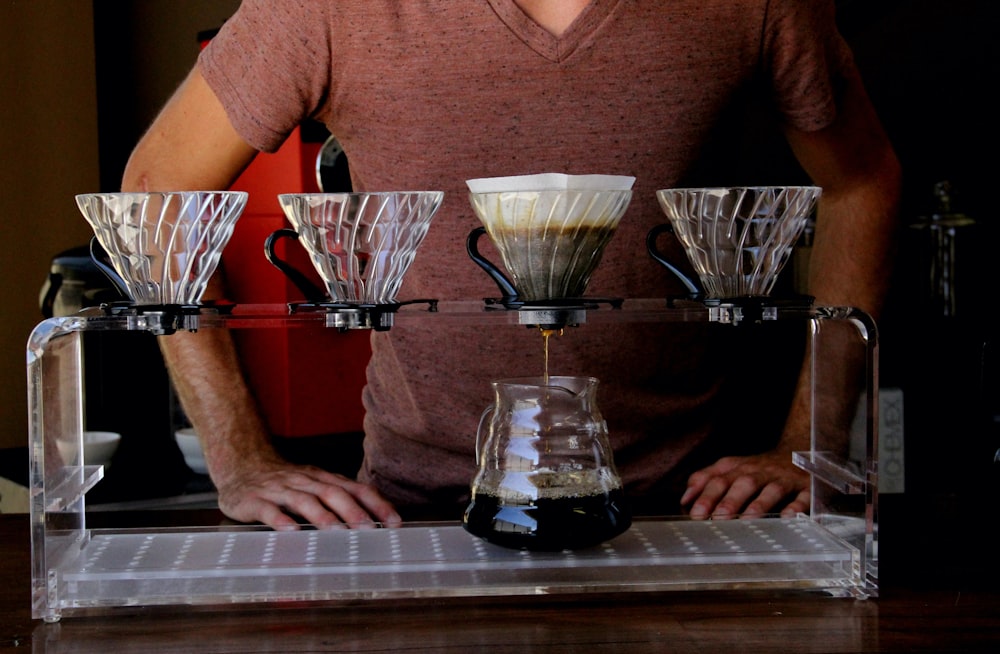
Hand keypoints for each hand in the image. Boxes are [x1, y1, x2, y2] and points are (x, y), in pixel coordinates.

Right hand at [214, 459, 402, 530]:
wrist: (241, 465)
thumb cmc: (284, 482)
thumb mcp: (313, 485)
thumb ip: (338, 499)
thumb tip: (374, 518)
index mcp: (322, 479)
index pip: (355, 488)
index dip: (376, 504)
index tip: (395, 522)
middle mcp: (304, 481)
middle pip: (332, 493)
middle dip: (353, 511)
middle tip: (369, 529)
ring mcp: (279, 490)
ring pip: (304, 501)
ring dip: (322, 516)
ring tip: (337, 532)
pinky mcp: (255, 500)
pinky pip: (269, 510)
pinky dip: (281, 520)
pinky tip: (291, 532)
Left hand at [680, 451, 809, 518]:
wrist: (798, 449)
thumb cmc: (758, 467)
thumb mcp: (730, 467)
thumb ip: (705, 479)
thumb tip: (684, 499)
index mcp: (739, 468)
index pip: (718, 479)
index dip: (705, 496)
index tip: (694, 514)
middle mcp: (759, 472)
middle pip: (742, 483)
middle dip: (729, 500)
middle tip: (717, 518)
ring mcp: (783, 479)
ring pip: (771, 489)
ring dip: (759, 504)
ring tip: (747, 519)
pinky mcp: (806, 487)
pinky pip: (803, 496)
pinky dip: (797, 506)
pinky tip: (789, 517)